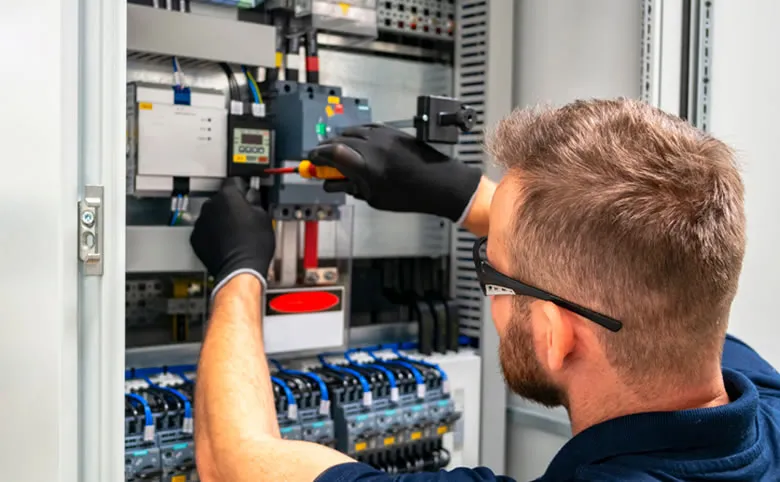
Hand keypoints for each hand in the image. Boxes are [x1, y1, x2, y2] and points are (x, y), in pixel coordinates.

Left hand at [190, 177, 275, 295]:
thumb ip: (255, 201)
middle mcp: (211, 206)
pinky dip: (213, 233)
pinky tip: (226, 241)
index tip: (247, 193)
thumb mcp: (264, 217)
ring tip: (235, 232)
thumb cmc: (253, 246)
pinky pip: (205, 230)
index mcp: (228, 196)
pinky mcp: (196, 238)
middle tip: (244, 217)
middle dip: (231, 205)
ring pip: (212, 214)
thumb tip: (252, 198)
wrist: (240, 269)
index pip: (234, 181)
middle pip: (221, 198)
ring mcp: (201, 222)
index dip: (244, 188)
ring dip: (221, 219)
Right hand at [308, 124, 481, 221]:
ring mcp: (383, 136)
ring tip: (335, 150)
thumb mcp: (375, 198)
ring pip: (351, 131)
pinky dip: (355, 134)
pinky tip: (354, 140)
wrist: (440, 183)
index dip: (316, 156)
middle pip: (338, 140)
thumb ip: (351, 187)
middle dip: (325, 149)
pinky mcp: (392, 131)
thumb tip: (334, 182)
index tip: (311, 161)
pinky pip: (366, 127)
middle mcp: (372, 147)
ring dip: (339, 139)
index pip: (331, 154)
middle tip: (319, 158)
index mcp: (366, 167)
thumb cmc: (409, 196)